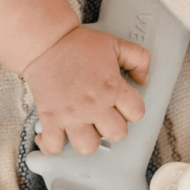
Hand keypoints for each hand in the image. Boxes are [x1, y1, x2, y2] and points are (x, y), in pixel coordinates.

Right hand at [22, 26, 149, 155]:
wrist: (45, 43)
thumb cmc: (78, 44)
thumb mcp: (116, 44)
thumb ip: (139, 59)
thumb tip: (143, 80)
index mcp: (112, 88)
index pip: (137, 112)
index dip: (131, 109)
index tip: (119, 104)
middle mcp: (94, 105)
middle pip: (117, 134)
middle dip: (112, 127)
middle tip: (101, 117)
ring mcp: (71, 114)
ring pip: (89, 147)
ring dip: (86, 140)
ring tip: (81, 129)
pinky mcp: (50, 118)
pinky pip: (53, 146)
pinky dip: (52, 146)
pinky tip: (54, 137)